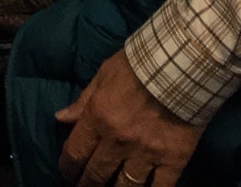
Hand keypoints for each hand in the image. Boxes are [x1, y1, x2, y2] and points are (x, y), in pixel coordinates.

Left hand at [56, 51, 201, 186]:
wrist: (181, 66)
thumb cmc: (138, 65)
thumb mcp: (103, 76)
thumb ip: (82, 102)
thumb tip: (60, 118)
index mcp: (98, 117)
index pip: (75, 151)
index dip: (68, 166)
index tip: (67, 172)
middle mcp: (118, 140)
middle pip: (96, 173)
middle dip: (86, 184)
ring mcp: (146, 153)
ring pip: (125, 186)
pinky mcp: (174, 160)